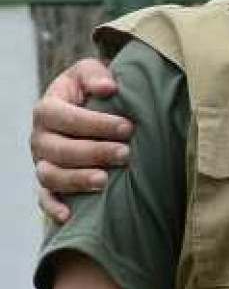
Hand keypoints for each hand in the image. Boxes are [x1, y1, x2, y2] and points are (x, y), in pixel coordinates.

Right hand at [32, 59, 132, 223]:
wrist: (90, 109)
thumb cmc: (93, 90)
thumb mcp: (91, 72)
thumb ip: (95, 74)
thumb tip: (108, 88)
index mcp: (47, 109)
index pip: (63, 117)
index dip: (94, 123)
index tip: (128, 127)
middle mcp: (40, 138)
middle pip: (59, 149)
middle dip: (94, 152)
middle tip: (126, 154)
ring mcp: (42, 162)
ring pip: (50, 176)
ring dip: (76, 180)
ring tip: (104, 181)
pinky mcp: (49, 183)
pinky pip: (45, 198)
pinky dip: (53, 207)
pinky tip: (69, 216)